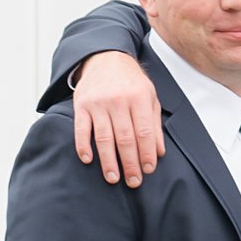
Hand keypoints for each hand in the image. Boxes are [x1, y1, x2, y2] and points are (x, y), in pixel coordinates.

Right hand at [74, 52, 163, 185]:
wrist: (105, 58)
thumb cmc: (131, 82)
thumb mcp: (149, 98)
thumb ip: (155, 124)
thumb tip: (159, 153)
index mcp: (138, 98)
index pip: (144, 132)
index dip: (147, 153)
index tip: (148, 170)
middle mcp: (117, 100)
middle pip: (125, 138)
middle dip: (130, 163)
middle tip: (133, 182)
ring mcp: (98, 103)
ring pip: (104, 137)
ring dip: (108, 161)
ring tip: (113, 178)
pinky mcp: (81, 105)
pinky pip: (81, 129)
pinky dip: (83, 145)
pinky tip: (87, 160)